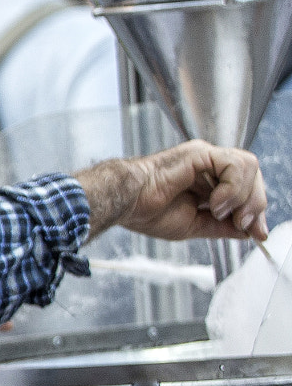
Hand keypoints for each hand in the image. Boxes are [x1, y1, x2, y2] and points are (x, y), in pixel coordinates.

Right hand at [78, 141, 267, 241]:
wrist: (127, 204)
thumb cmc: (147, 212)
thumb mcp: (196, 225)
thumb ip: (222, 226)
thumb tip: (247, 232)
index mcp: (208, 181)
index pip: (247, 188)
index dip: (256, 209)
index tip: (258, 233)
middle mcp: (209, 166)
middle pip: (253, 176)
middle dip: (255, 204)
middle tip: (243, 224)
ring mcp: (205, 157)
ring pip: (249, 167)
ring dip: (243, 196)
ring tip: (220, 212)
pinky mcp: (200, 153)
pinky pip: (235, 164)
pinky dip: (232, 187)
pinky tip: (215, 203)